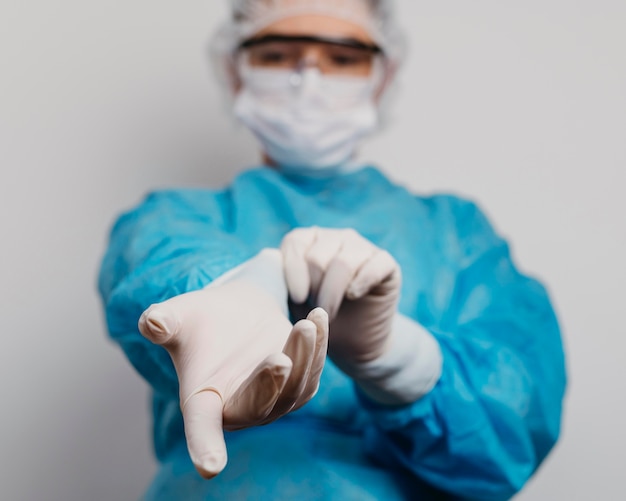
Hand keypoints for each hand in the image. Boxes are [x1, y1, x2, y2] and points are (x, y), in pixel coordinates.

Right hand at [138, 278, 327, 478]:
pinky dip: (319, 348)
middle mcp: (238, 409)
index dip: (204, 447)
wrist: (235, 310)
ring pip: (294, 388)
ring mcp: (273, 401)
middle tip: (279, 359)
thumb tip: (153, 322)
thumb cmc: (201, 319)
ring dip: (303, 358)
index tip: (210, 467)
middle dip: (269, 385)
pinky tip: (318, 319)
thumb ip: (163, 322)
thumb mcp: (179, 316)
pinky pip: (313, 372)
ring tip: (306, 325)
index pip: (201, 428)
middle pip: (258, 407)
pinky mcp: (299, 386)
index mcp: (202, 401)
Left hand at [281, 227, 400, 372]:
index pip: (296, 242)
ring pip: (344, 262)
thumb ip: (277, 281)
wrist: (352, 342)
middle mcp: (336, 238)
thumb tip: (259, 270)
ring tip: (329, 313)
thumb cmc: (315, 321)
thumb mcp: (291, 301)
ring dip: (333, 293)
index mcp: (310, 241)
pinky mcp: (386, 263)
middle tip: (315, 312)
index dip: (293, 271)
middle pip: (318, 255)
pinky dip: (361, 283)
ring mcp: (363, 248)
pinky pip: (374, 264)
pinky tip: (353, 297)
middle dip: (314, 289)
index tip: (296, 298)